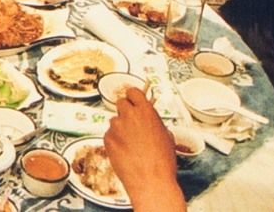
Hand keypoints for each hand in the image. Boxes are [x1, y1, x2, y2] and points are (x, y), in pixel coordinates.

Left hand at [104, 89, 185, 211]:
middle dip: (125, 112)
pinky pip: (109, 135)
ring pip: (114, 121)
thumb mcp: (166, 136)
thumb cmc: (162, 163)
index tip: (133, 100)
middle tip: (131, 123)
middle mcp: (129, 116)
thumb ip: (154, 122)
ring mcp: (116, 127)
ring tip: (131, 145)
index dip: (133, 97)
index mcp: (146, 112)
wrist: (150, 182)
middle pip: (121, 103)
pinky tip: (124, 152)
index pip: (133, 92)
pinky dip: (115, 141)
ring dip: (120, 128)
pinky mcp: (107, 139)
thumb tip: (149, 119)